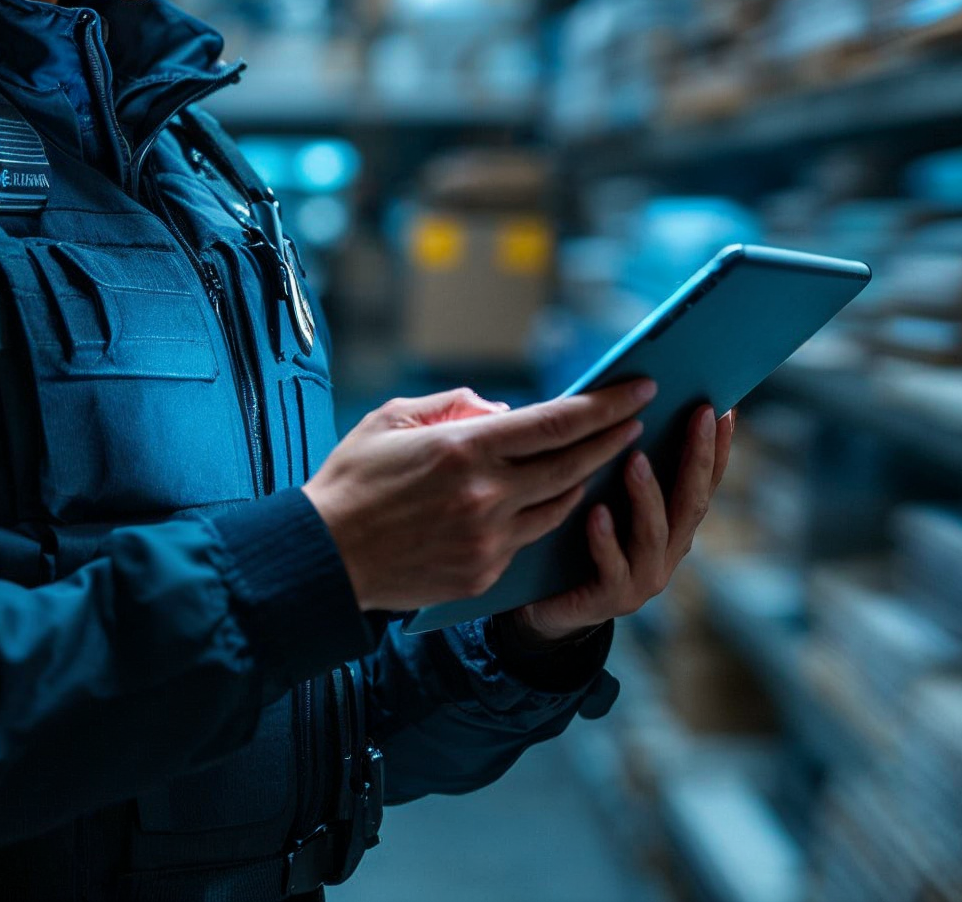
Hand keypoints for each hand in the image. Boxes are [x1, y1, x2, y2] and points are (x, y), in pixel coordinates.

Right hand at [302, 380, 655, 611]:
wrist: (323, 557)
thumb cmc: (352, 481)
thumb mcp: (392, 419)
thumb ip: (453, 406)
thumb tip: (503, 413)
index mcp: (464, 449)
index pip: (557, 422)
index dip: (605, 404)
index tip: (638, 388)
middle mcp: (485, 496)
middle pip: (573, 464)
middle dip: (612, 438)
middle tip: (636, 418)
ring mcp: (488, 539)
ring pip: (559, 504)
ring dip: (583, 477)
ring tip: (596, 455)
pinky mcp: (484, 573)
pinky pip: (529, 538)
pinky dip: (542, 514)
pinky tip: (550, 498)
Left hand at [505, 404, 733, 644]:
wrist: (547, 606)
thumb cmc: (576, 539)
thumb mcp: (605, 496)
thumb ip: (623, 465)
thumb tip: (630, 405)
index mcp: (673, 526)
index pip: (704, 482)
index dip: (719, 448)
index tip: (725, 407)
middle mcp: (668, 552)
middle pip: (691, 502)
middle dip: (699, 457)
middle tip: (700, 414)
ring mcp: (644, 578)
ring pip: (654, 533)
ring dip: (647, 494)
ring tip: (635, 459)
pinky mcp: (611, 598)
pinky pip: (611, 566)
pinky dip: (605, 539)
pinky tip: (595, 512)